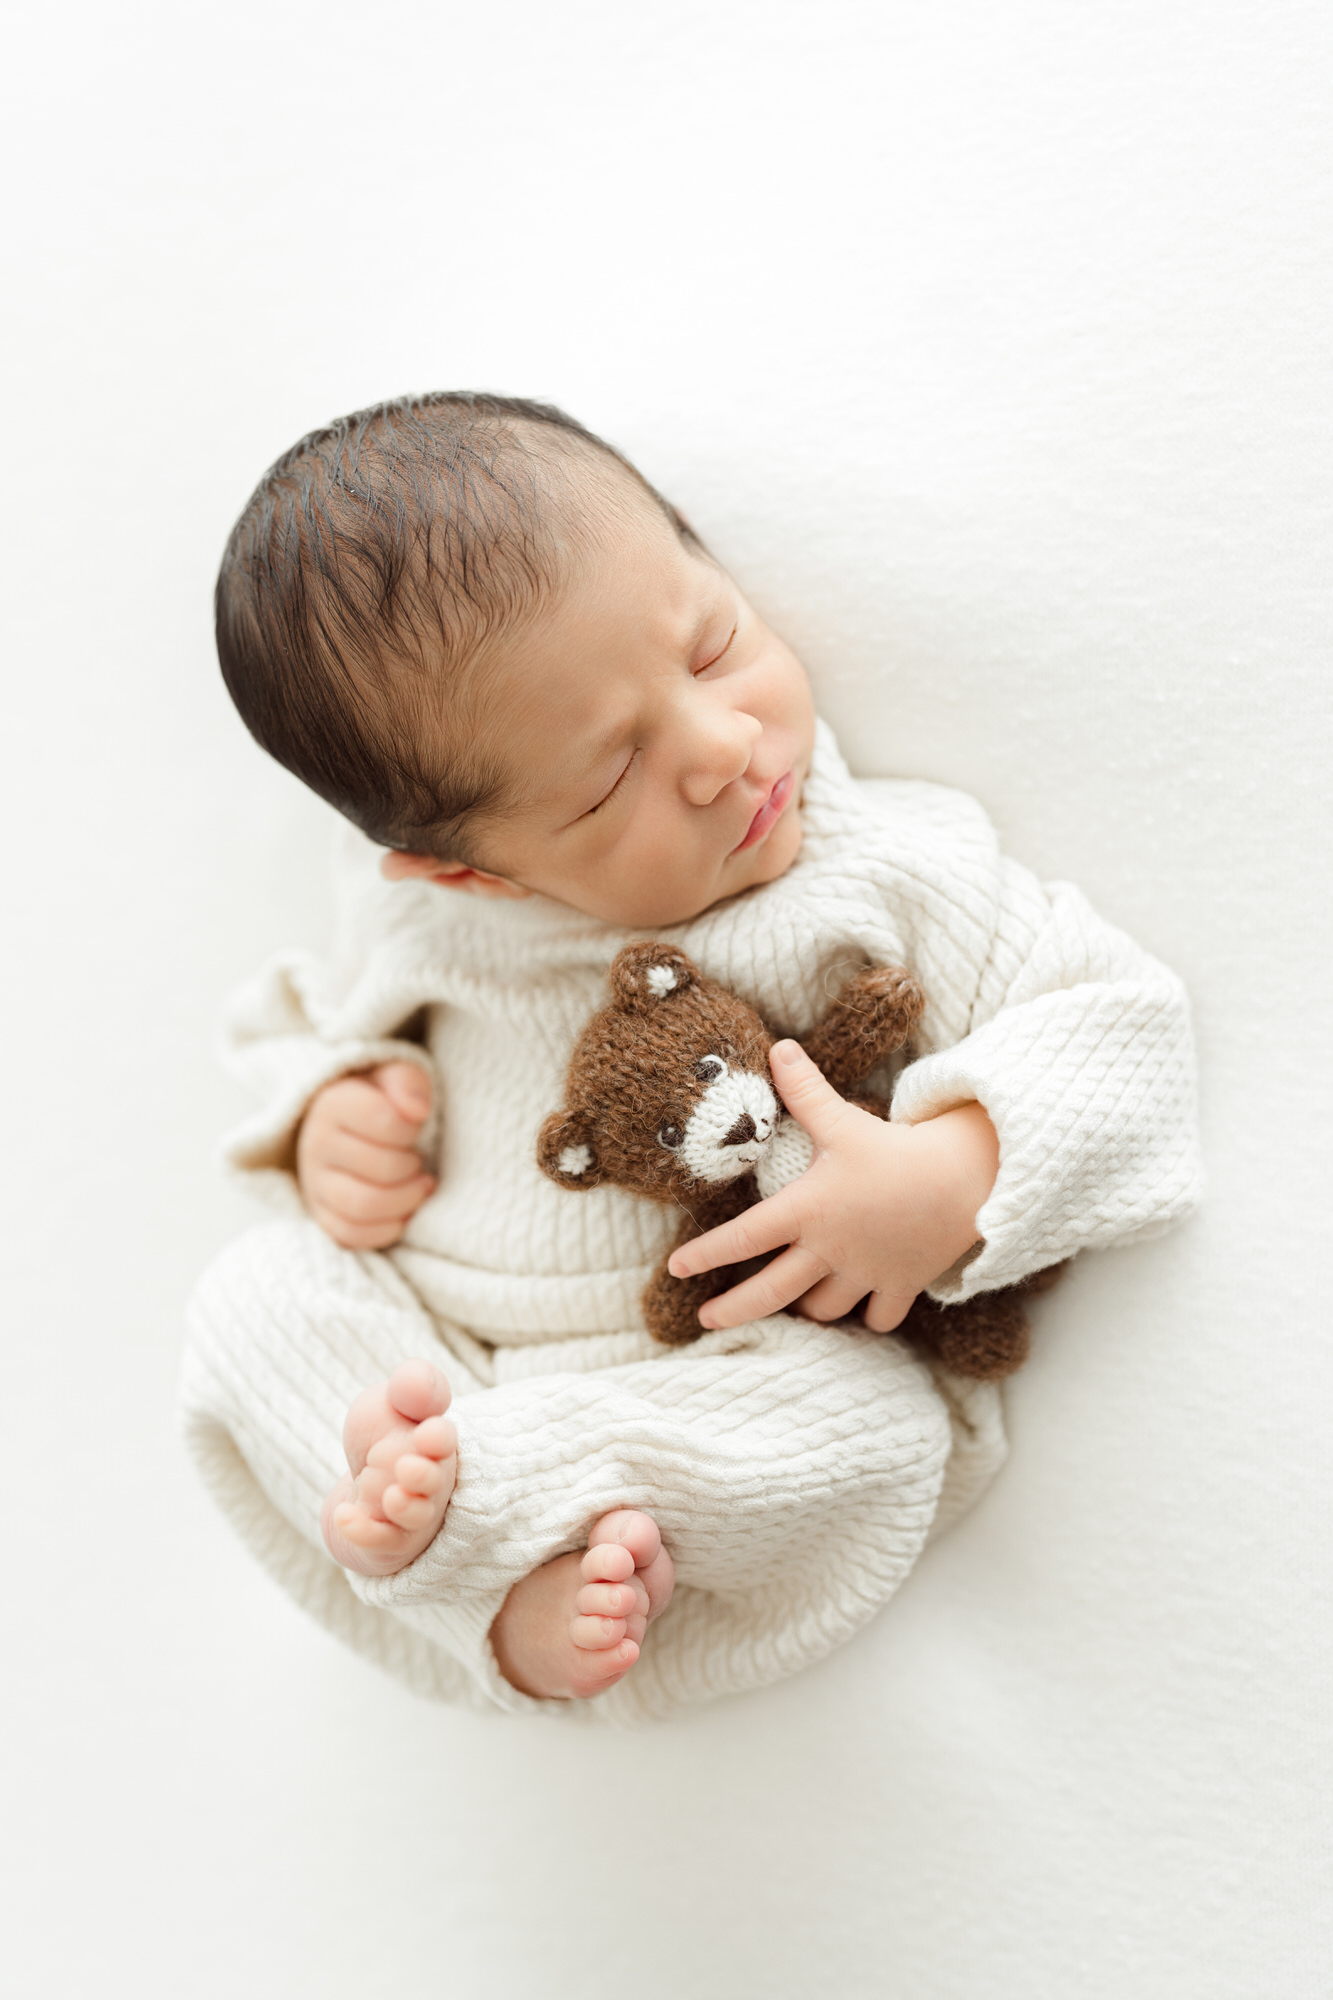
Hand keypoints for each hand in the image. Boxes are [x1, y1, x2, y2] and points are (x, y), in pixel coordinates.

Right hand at [296, 1062, 435, 1248]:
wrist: (351, 1125)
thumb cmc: (382, 1098)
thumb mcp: (396, 1075)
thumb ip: (407, 1082)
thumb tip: (417, 1110)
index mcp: (333, 1104)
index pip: (383, 1120)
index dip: (411, 1128)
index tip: (416, 1126)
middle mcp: (315, 1144)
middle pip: (380, 1169)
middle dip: (413, 1168)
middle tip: (419, 1161)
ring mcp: (314, 1183)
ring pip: (363, 1207)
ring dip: (405, 1201)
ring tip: (419, 1186)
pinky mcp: (321, 1215)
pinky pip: (351, 1235)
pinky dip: (388, 1228)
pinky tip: (405, 1210)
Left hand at [666, 1041, 998, 1332]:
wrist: (965, 1179)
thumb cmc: (897, 1149)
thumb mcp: (844, 1120)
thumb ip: (806, 1091)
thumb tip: (778, 1048)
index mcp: (807, 1210)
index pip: (742, 1237)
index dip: (705, 1254)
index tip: (676, 1268)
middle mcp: (829, 1250)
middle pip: (770, 1293)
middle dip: (733, 1311)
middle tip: (706, 1321)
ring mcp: (865, 1273)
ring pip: (824, 1309)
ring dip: (806, 1309)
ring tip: (794, 1305)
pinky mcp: (901, 1285)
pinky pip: (880, 1318)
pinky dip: (871, 1317)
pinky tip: (864, 1310)